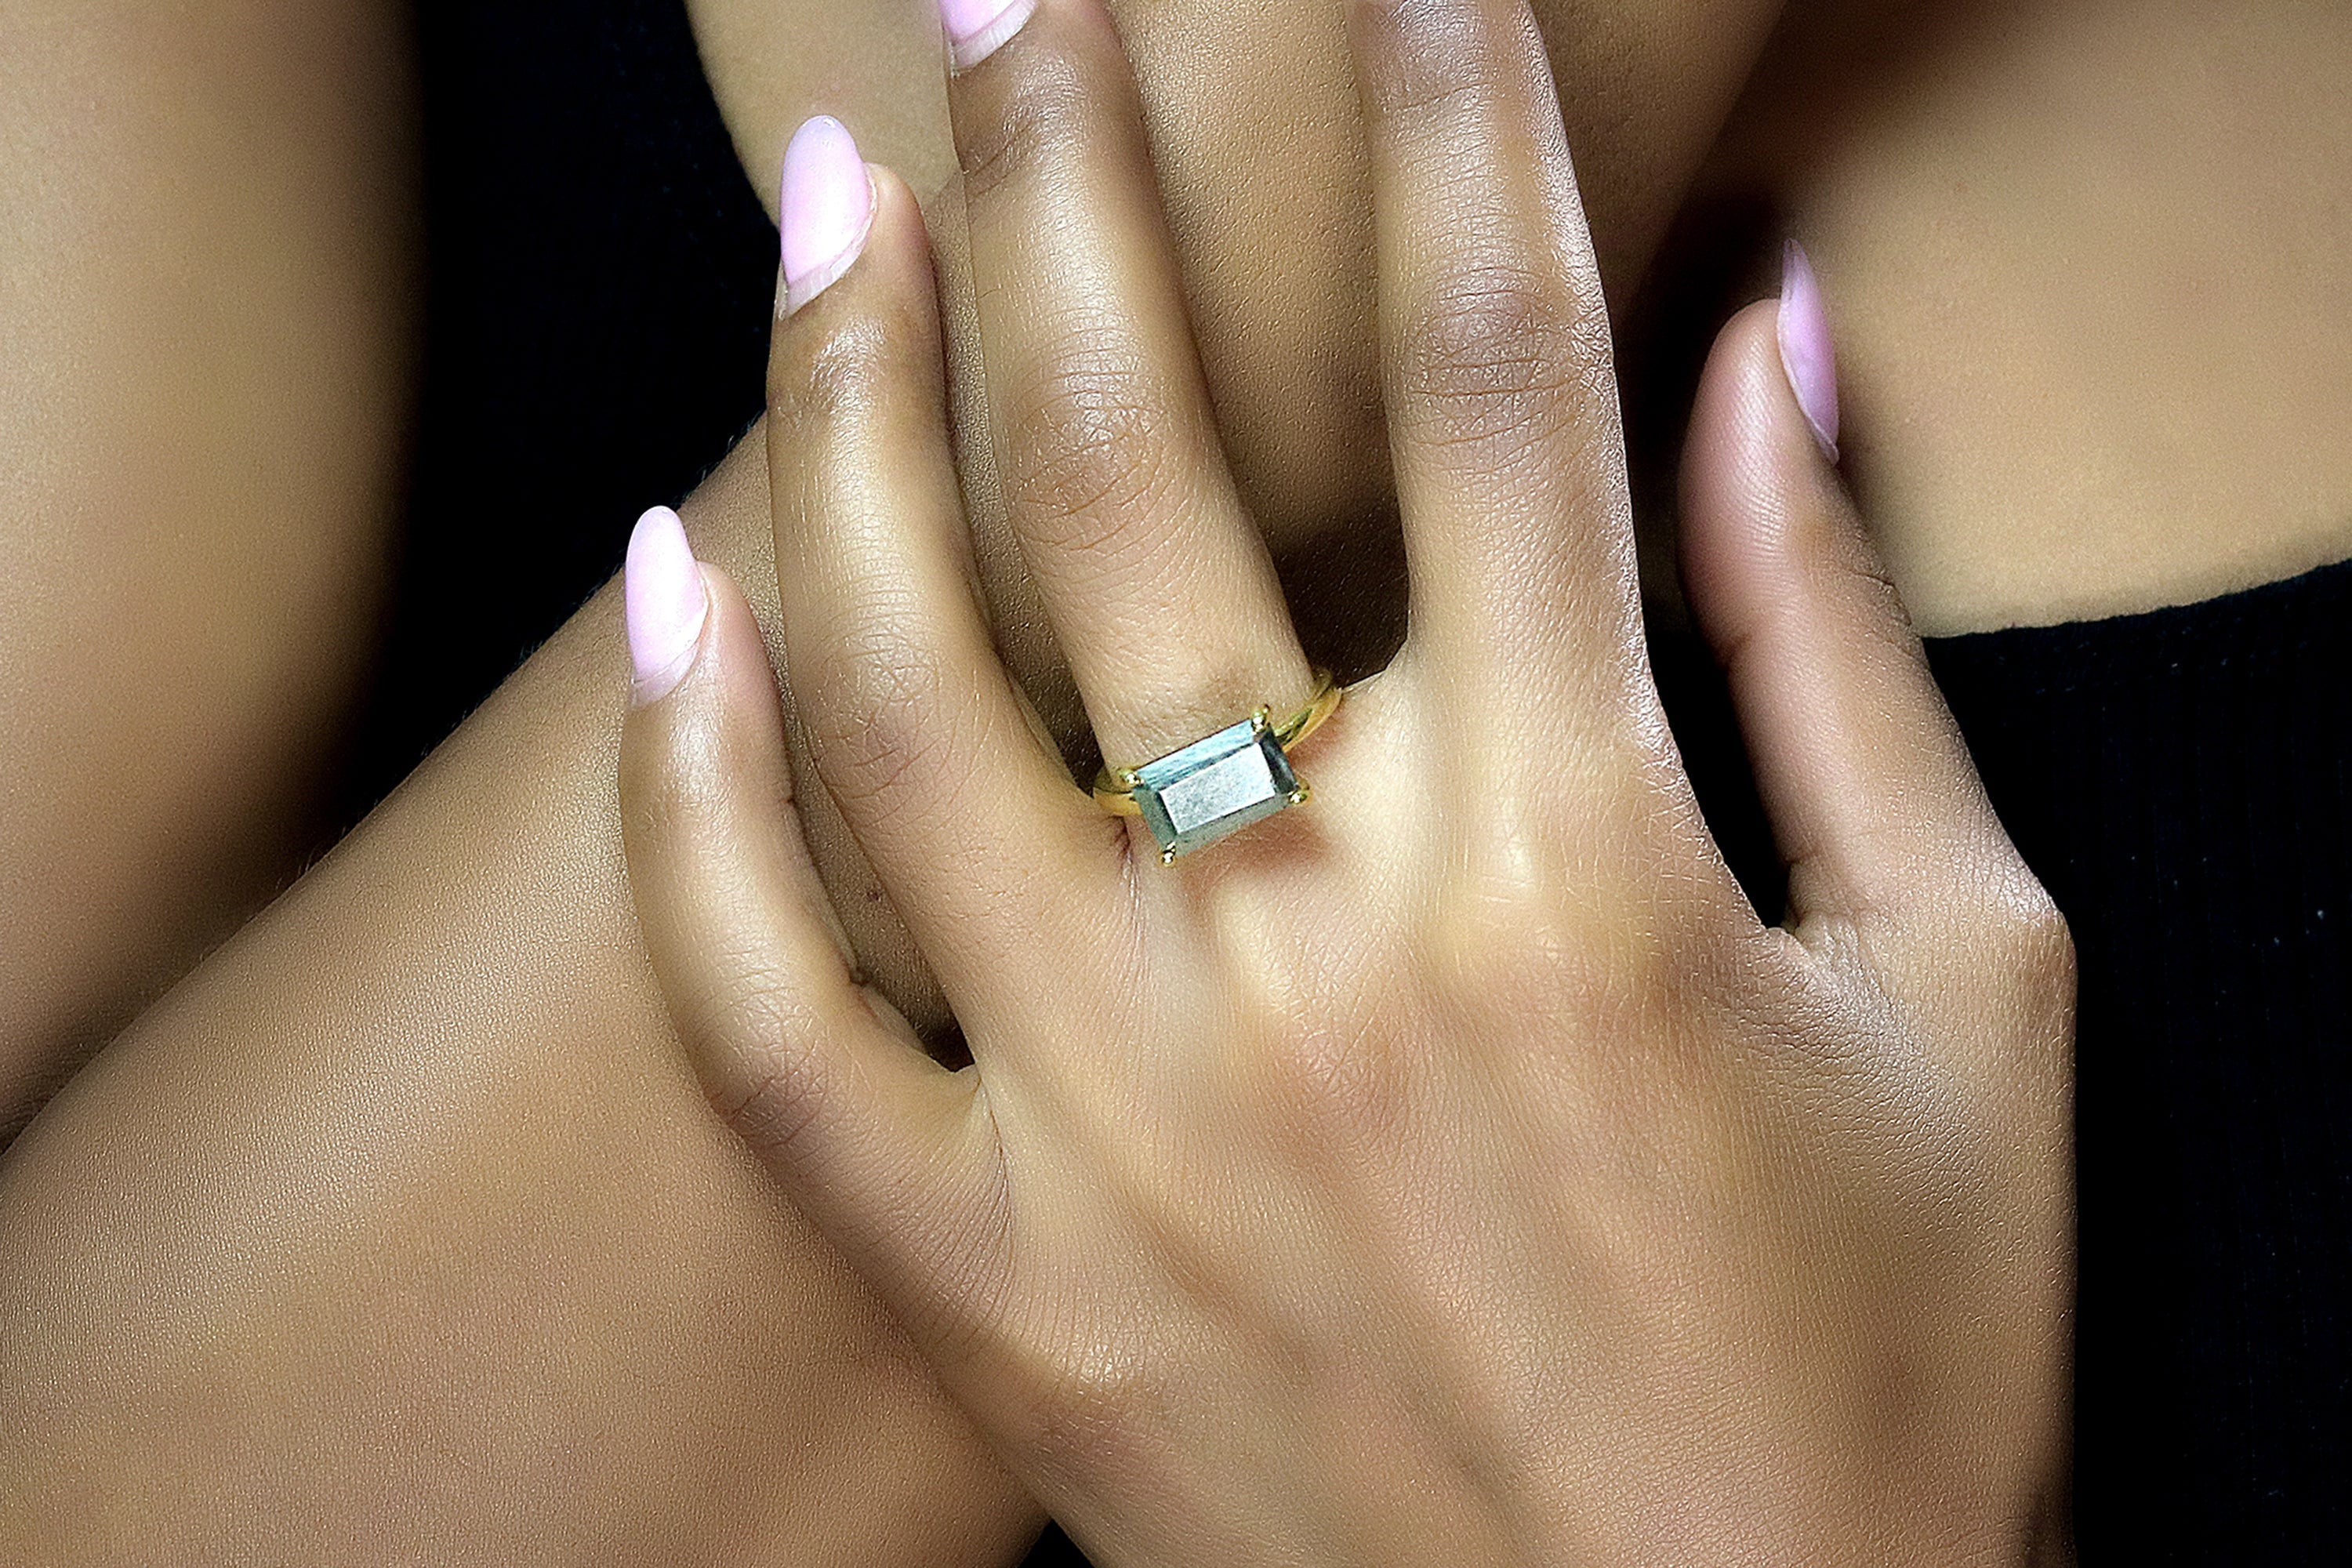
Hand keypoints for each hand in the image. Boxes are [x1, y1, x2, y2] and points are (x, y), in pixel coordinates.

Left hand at [617, 0, 2072, 1560]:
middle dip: (1070, 185)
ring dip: (841, 404)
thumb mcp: (1971, 990)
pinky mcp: (991, 1288)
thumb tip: (1758, 352)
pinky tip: (664, 589)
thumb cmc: (1889, 1378)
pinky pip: (759, 1013)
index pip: (1504, 378)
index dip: (1459, 120)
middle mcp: (1312, 956)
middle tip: (1010, 13)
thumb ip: (1837, 645)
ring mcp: (1114, 1130)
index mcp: (1583, 865)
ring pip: (896, 689)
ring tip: (824, 210)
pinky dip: (681, 793)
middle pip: (1135, 467)